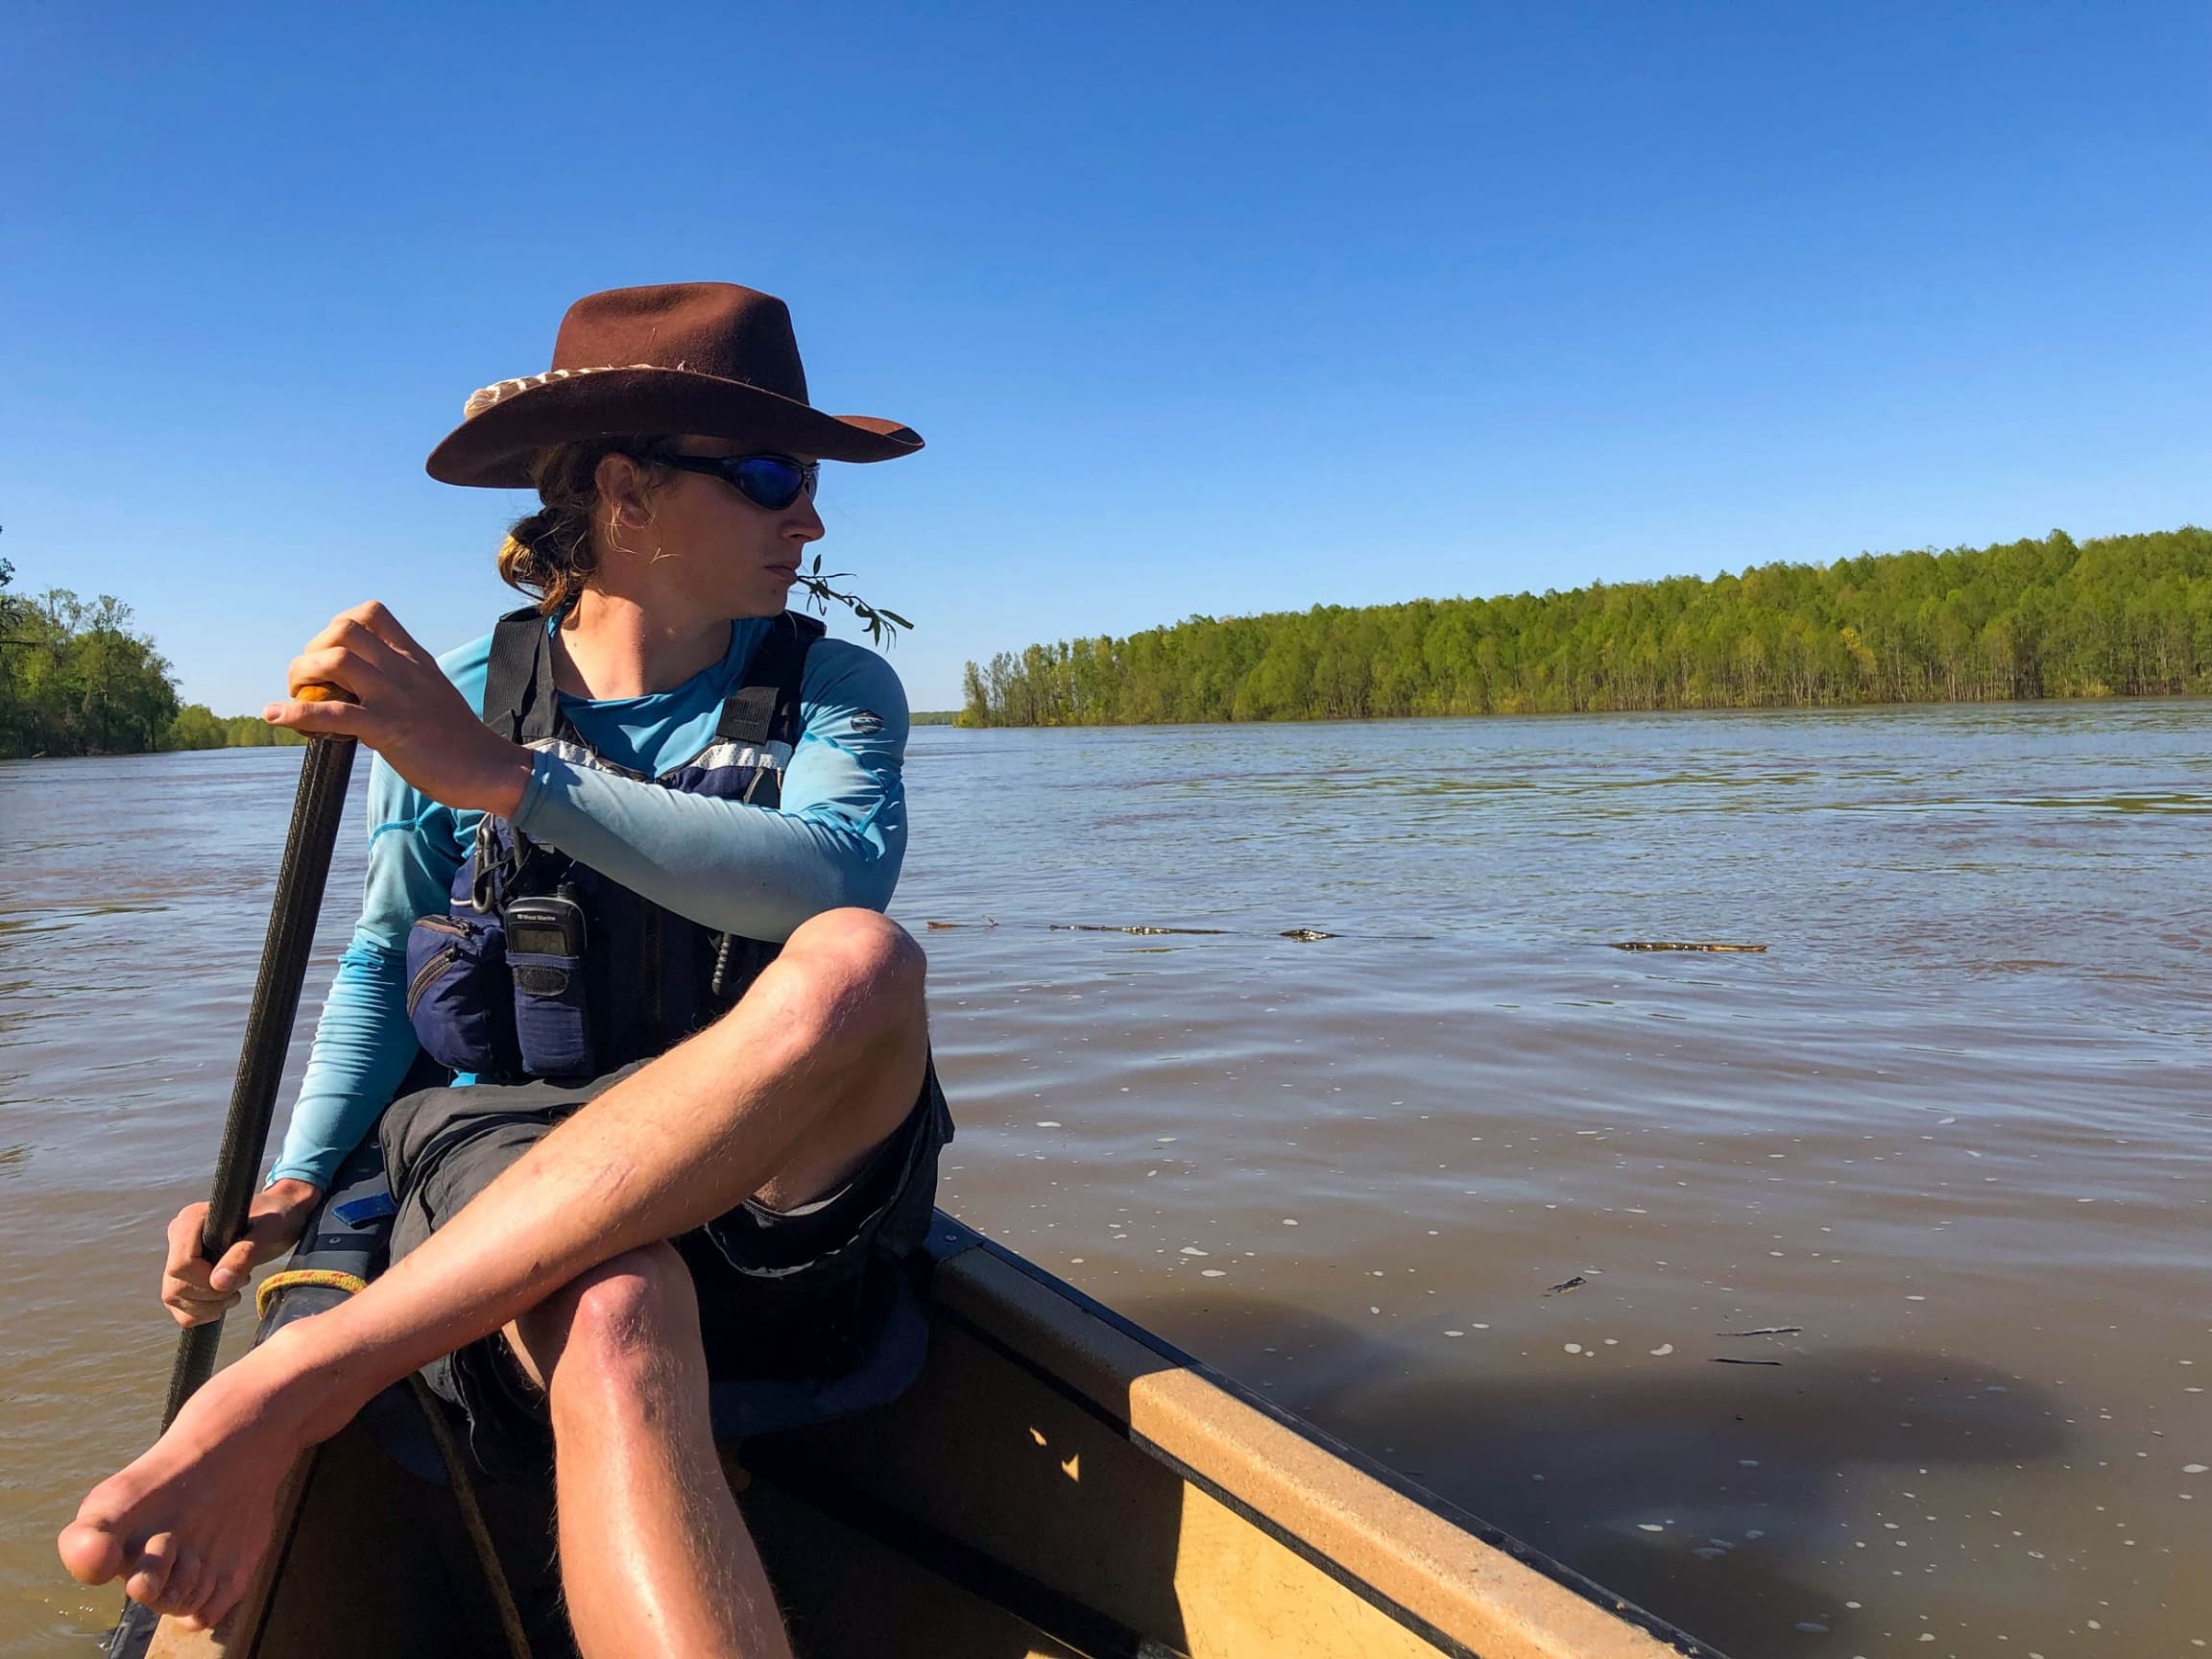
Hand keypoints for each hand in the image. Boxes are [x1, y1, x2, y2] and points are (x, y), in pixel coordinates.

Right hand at [160, 1179, 321, 1327]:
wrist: (281, 1217)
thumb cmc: (277, 1220)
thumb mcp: (269, 1233)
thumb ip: (245, 1254)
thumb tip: (218, 1283)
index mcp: (192, 1219)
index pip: (181, 1265)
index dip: (207, 1281)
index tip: (241, 1277)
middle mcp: (177, 1235)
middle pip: (175, 1286)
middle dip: (212, 1296)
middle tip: (243, 1282)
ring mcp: (176, 1256)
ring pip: (173, 1298)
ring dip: (209, 1306)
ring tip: (236, 1288)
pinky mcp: (182, 1273)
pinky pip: (178, 1307)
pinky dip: (201, 1313)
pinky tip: (224, 1300)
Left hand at [263, 601, 534, 815]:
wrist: (490, 768)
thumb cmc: (460, 740)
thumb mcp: (432, 693)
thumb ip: (402, 683)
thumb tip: (362, 690)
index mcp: (414, 659)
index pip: (371, 614)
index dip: (337, 627)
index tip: (330, 655)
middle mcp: (404, 670)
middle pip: (343, 630)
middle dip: (311, 651)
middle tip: (307, 682)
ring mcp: (396, 698)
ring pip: (335, 661)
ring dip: (301, 676)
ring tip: (295, 697)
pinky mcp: (389, 729)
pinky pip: (334, 712)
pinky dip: (297, 713)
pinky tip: (277, 717)